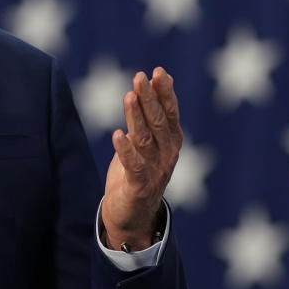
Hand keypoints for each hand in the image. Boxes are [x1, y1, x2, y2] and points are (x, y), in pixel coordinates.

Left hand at [101, 67, 181, 250]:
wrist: (133, 215)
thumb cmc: (138, 171)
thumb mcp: (146, 141)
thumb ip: (150, 115)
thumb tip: (153, 83)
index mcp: (170, 141)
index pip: (170, 113)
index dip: (165, 93)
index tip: (159, 72)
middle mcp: (167, 154)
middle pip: (158, 122)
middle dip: (149, 98)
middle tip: (140, 77)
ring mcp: (155, 170)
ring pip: (145, 139)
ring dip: (136, 117)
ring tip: (128, 96)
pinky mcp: (140, 186)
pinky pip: (133, 166)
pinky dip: (125, 150)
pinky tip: (117, 135)